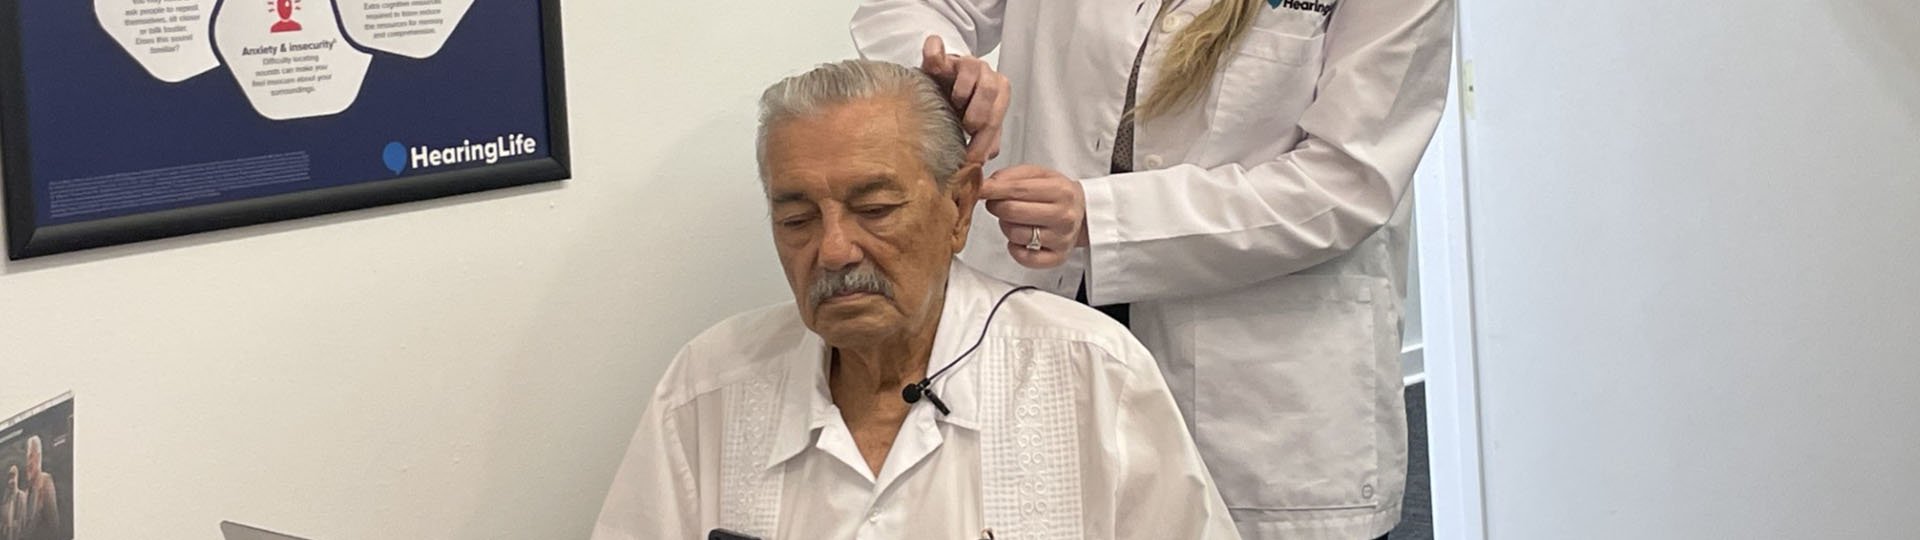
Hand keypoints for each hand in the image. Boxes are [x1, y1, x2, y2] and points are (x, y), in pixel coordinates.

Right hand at [920, 35, 1009, 163]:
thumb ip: (986, 139)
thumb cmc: (961, 107)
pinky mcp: (940, 55)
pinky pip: (936, 50)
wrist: (943, 83)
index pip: (997, 115)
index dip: (985, 140)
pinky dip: (934, 53)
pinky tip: (931, 63)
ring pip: (971, 68)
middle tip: (965, 129)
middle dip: (979, 115)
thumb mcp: (975, 123)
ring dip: (962, 90)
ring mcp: (964, 62)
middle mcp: (986, 74)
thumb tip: (987, 157)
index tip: (972, 158)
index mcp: (999, 92)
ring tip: (953, 104)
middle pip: (991, 90)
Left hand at [979, 165, 1087, 268]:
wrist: (1083, 212)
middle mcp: (1063, 216)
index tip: (980, 189)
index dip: (994, 189)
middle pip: (1013, 212)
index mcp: (1060, 191)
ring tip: (1014, 220)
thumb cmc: (1057, 193)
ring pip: (1015, 235)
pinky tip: (1020, 239)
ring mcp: (1061, 239)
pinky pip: (1024, 258)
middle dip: (997, 206)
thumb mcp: (1040, 175)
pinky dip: (1015, 249)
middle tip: (997, 204)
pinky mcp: (1057, 257)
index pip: (1019, 189)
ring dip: (1006, 226)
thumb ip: (1012, 176)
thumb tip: (989, 185)